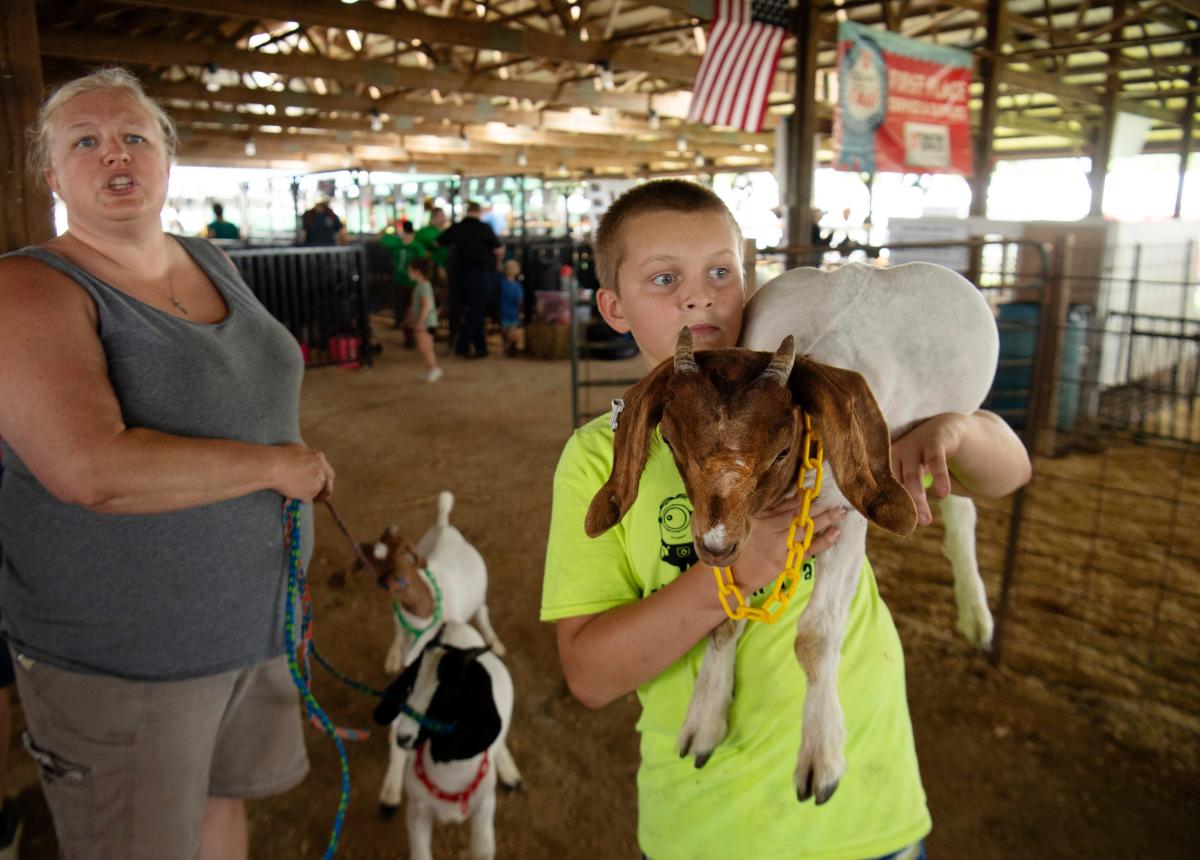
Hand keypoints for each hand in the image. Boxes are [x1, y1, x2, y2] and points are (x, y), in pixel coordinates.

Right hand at [272, 443, 335, 501]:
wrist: (274, 466)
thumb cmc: (281, 456)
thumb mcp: (299, 450)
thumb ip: (308, 458)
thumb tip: (307, 463)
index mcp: (319, 458)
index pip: (328, 472)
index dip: (326, 479)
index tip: (324, 485)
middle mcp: (321, 470)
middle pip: (324, 482)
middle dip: (322, 489)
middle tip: (318, 496)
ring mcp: (316, 482)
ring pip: (316, 490)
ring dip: (308, 491)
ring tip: (295, 489)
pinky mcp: (310, 493)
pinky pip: (307, 498)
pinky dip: (301, 497)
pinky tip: (292, 492)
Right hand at [729, 499, 847, 592]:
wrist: (728, 578)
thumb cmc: (738, 551)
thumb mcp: (746, 526)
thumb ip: (766, 512)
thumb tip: (792, 499)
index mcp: (758, 517)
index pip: (785, 504)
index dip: (803, 498)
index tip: (817, 490)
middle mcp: (768, 528)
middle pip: (798, 514)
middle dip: (819, 506)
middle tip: (837, 499)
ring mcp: (777, 545)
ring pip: (805, 529)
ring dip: (825, 519)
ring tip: (842, 512)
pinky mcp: (783, 561)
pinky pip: (807, 549)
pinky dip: (823, 541)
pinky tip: (836, 533)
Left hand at [890, 412, 967, 525]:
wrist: (948, 429)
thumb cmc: (924, 458)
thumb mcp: (911, 472)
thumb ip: (902, 491)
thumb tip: (892, 522)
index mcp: (886, 461)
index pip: (881, 487)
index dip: (883, 507)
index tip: (887, 527)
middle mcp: (896, 452)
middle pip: (895, 484)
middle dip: (901, 507)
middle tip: (909, 528)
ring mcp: (914, 445)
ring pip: (912, 475)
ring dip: (918, 499)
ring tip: (926, 521)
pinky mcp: (934, 440)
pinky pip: (936, 460)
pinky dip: (939, 476)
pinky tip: (943, 493)